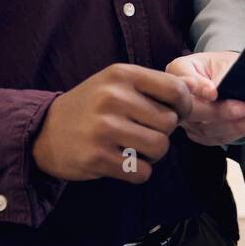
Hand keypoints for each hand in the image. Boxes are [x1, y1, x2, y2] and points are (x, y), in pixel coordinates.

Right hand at [31, 63, 193, 183]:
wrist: (44, 131)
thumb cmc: (91, 105)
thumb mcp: (117, 82)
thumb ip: (154, 85)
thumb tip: (200, 91)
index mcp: (122, 74)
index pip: (176, 88)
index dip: (185, 105)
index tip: (176, 112)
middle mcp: (113, 98)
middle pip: (169, 122)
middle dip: (164, 132)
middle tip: (146, 132)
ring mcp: (104, 128)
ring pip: (160, 147)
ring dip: (154, 154)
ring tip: (137, 148)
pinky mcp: (97, 157)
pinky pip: (141, 171)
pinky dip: (139, 172)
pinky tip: (123, 162)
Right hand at [165, 51, 244, 145]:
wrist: (232, 76)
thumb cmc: (226, 65)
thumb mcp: (226, 62)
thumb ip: (222, 76)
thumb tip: (220, 92)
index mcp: (179, 70)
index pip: (183, 81)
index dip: (198, 87)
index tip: (213, 92)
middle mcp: (178, 97)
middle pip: (192, 110)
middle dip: (219, 111)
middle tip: (242, 108)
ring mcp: (186, 118)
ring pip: (205, 128)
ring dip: (234, 124)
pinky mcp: (198, 133)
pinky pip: (215, 137)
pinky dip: (236, 131)